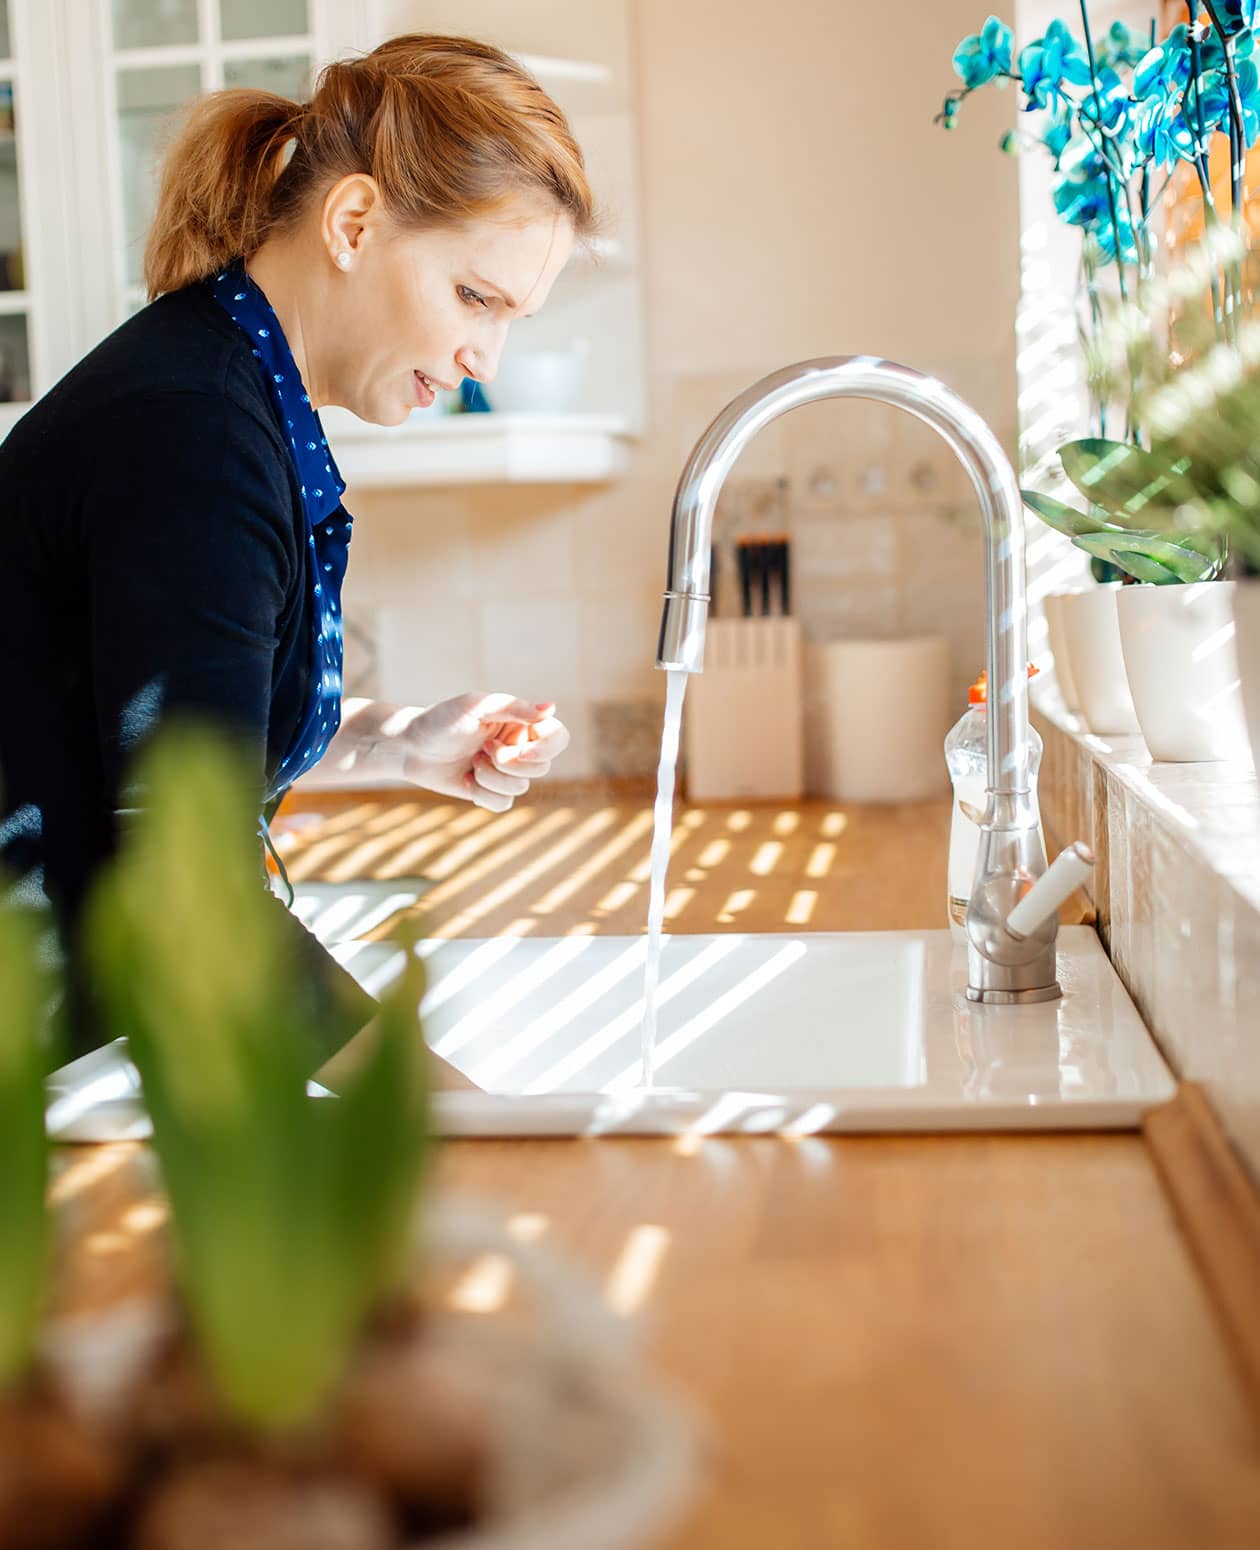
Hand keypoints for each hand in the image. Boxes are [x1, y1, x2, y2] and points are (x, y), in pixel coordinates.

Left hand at [391, 692, 569, 811]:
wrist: (409, 746)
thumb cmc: (441, 719)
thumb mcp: (475, 707)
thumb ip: (514, 707)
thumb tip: (551, 708)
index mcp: (521, 723)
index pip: (558, 737)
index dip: (547, 748)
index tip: (523, 750)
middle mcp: (518, 747)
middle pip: (541, 767)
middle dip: (510, 763)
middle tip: (483, 749)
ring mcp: (505, 772)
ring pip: (521, 788)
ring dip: (491, 777)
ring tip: (471, 762)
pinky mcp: (490, 792)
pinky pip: (503, 804)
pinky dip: (482, 793)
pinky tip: (464, 780)